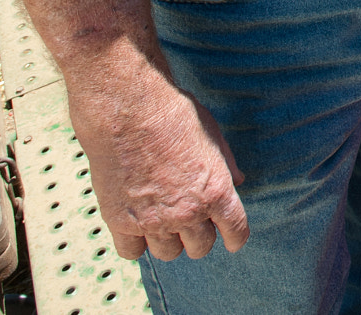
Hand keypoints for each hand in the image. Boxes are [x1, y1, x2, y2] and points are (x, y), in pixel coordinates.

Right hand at [65, 63, 249, 261]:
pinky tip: (136, 226)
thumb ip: (226, 165)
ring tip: (162, 221)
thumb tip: (239, 182)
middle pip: (201, 247)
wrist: (128, 108)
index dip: (235, 238)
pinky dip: (135, 242)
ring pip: (168, 253)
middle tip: (191, 221)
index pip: (236, 233)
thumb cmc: (173, 114)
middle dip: (199, 236)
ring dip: (169, 240)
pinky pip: (132, 252)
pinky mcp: (121, 221)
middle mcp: (188, 212)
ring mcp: (154, 220)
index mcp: (216, 192)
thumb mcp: (212, 135)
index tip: (230, 239)